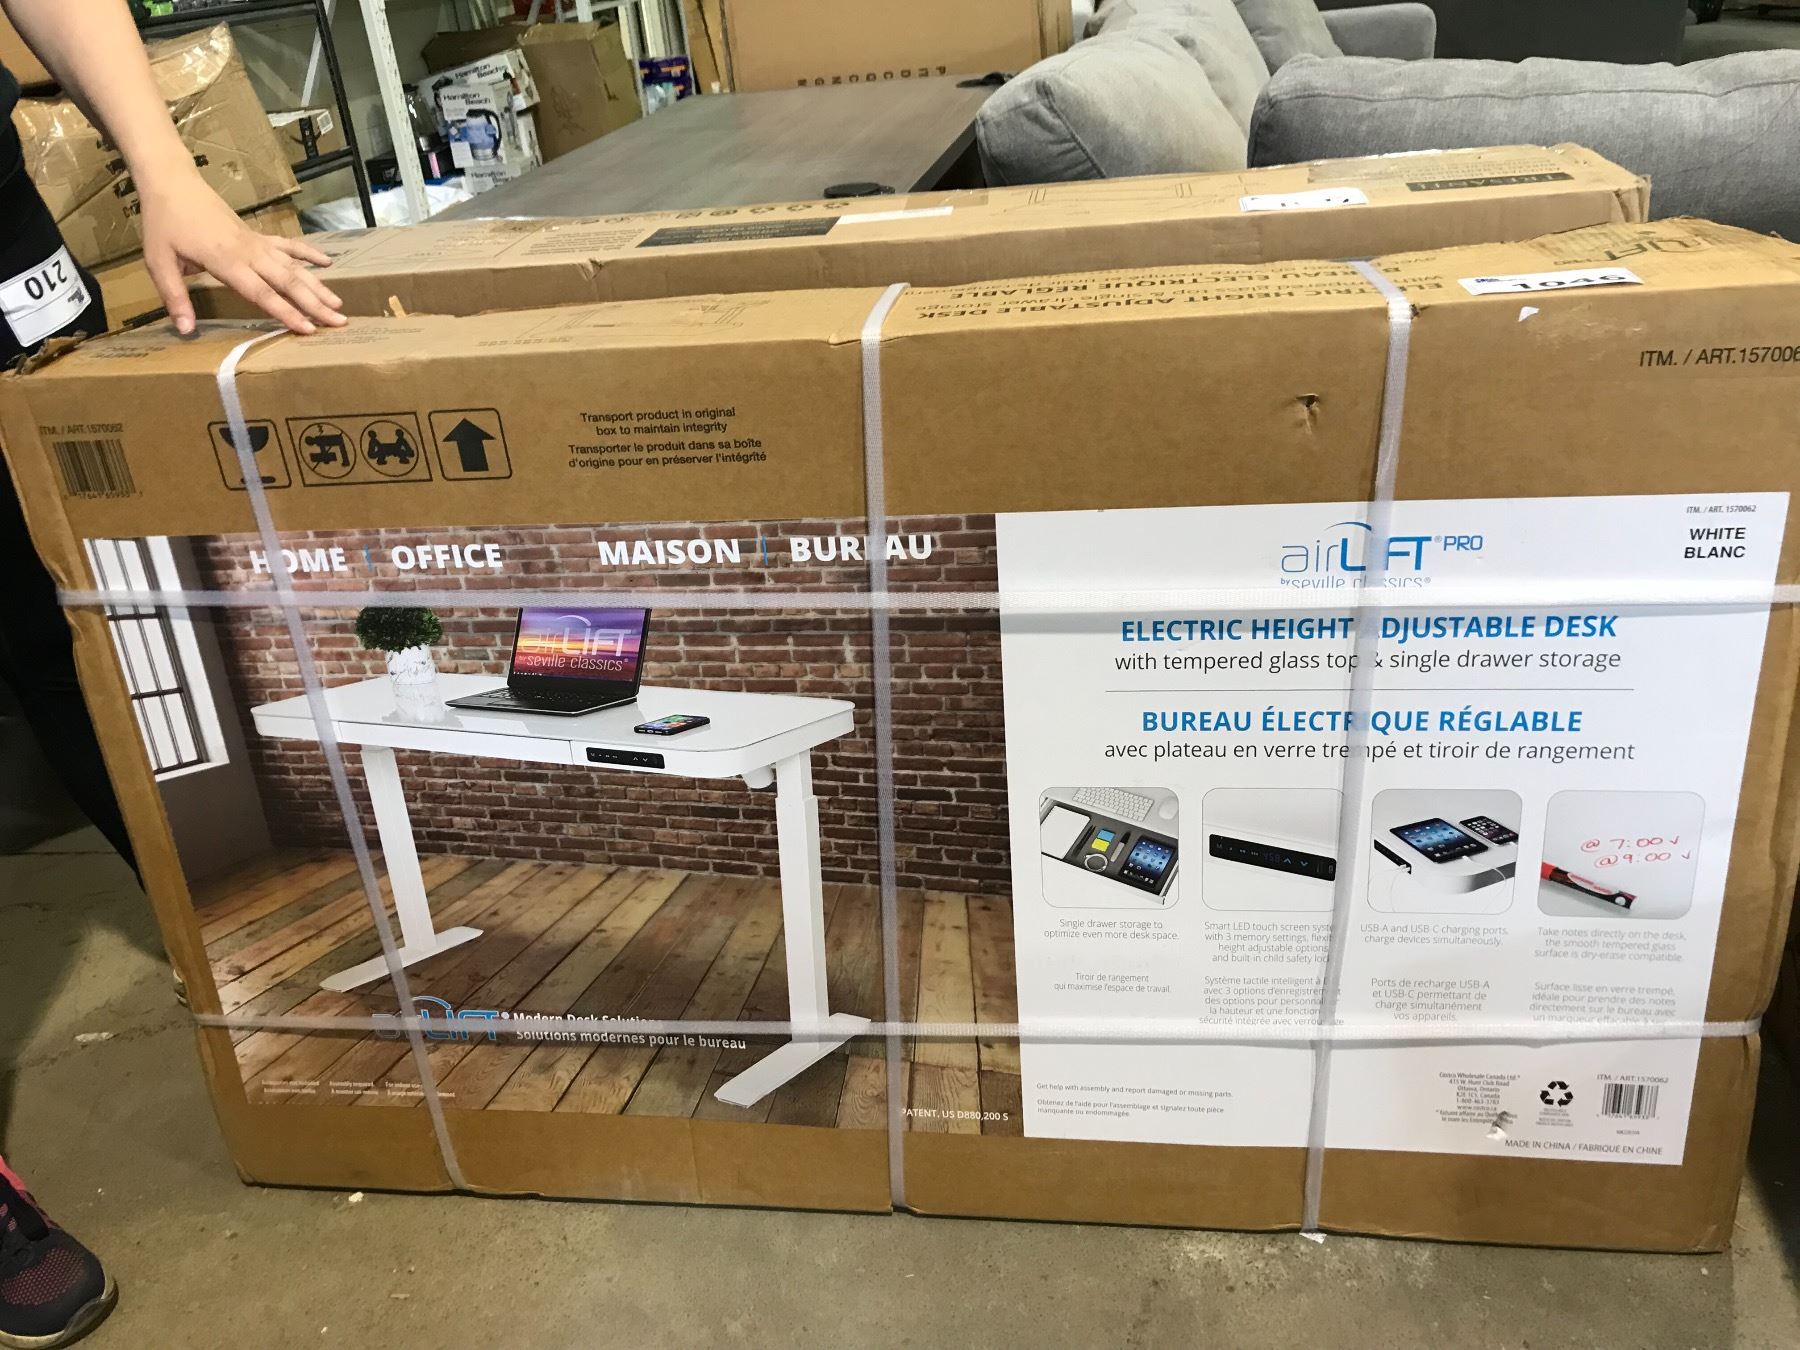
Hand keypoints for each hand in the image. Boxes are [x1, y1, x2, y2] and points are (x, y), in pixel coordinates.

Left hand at [139, 169, 346, 334]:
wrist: (172, 183)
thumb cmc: (164, 223)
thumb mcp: (159, 262)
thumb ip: (174, 297)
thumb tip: (184, 329)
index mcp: (226, 261)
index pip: (262, 292)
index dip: (286, 312)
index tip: (308, 329)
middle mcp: (248, 252)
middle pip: (288, 281)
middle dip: (315, 303)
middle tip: (339, 323)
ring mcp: (256, 242)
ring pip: (293, 266)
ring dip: (317, 286)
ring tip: (339, 305)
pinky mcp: (256, 235)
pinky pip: (288, 245)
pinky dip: (309, 254)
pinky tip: (327, 263)